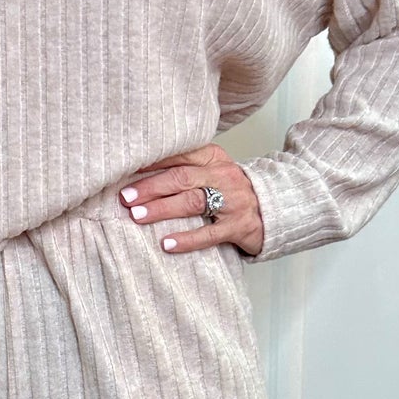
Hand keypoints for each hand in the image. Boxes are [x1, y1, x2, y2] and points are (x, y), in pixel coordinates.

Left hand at [118, 143, 263, 256]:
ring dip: (162, 209)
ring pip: (193, 202)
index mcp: (214, 158)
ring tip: (137, 216)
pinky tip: (166, 244)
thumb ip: (185, 168)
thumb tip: (138, 174)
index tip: (126, 169)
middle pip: (182, 178)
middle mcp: (223, 176)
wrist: (272, 209)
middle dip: (151, 187)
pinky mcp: (238, 226)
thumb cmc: (231, 190)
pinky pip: (209, 233)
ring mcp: (232, 201)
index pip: (180, 155)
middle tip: (126, 197)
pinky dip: (187, 239)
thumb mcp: (213, 170)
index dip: (153, 162)